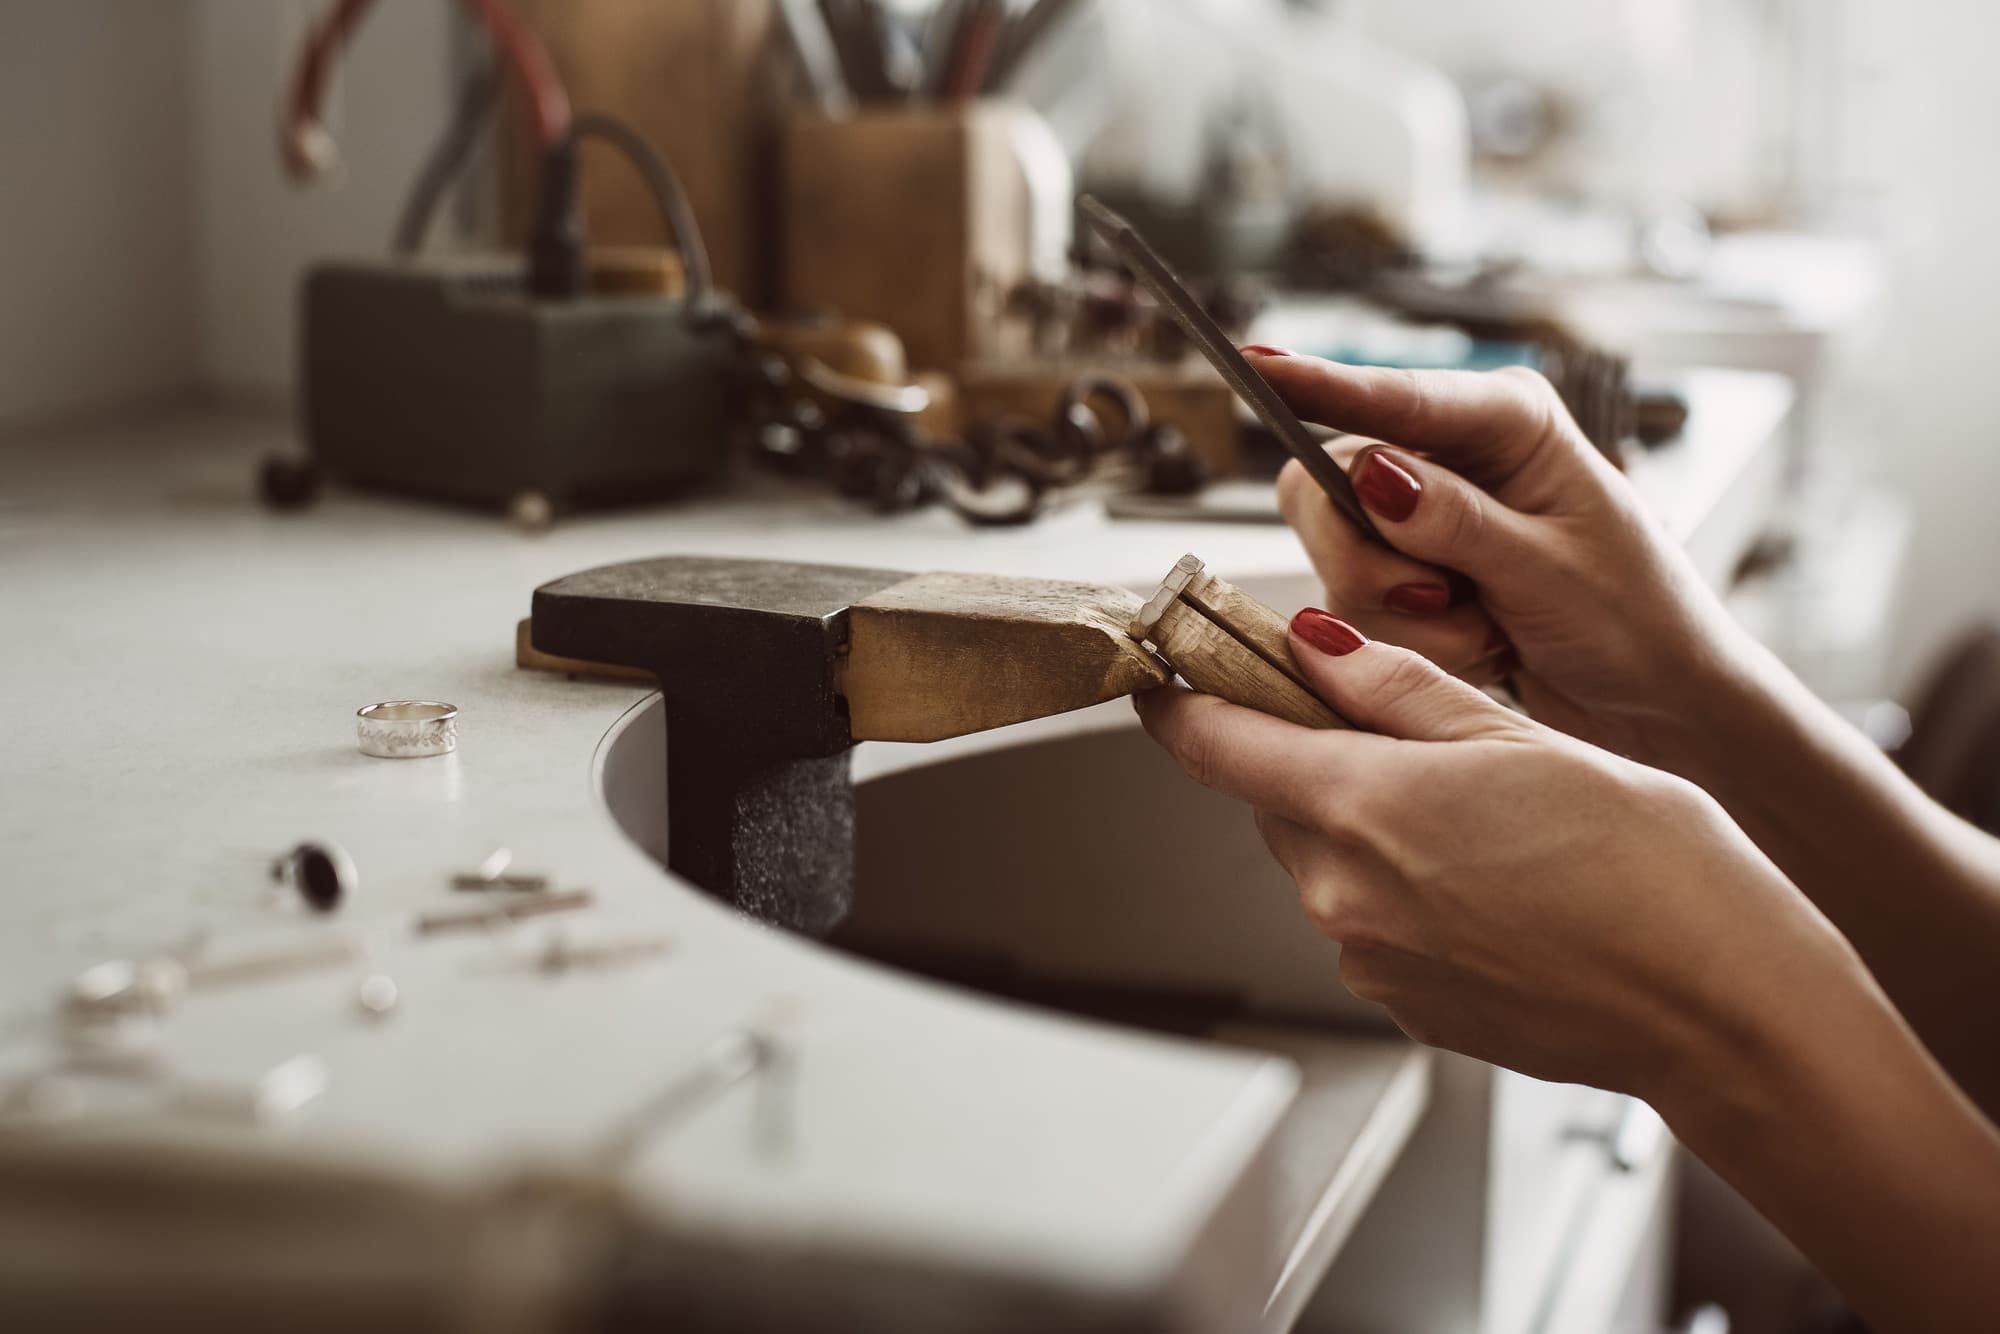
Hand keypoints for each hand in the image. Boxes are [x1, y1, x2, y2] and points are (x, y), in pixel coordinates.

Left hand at [1135, 610, 1867, 1098]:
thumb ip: (1400, 690)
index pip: (1215, 744)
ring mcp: (1369, 961)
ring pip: (1327, 863)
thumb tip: (1312, 644)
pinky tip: (1495, 884)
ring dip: (1370, 828)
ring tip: (1486, 821)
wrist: (1717, 1008)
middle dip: (1317, 759)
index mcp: (1361, 808)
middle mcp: (1343, 895)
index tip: (1167, 673)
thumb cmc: (1651, 869)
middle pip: (1277, 802)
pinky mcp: (1405, 1007)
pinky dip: (1407, 892)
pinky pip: (1372, 925)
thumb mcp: (1522, 737)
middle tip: (1409, 734)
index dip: (1182, 701)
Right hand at [1249, 350, 1752, 761]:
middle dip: (1373, 560)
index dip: (1318, 383)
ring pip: (1336, 557)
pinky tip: (1477, 645)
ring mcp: (1421, 517)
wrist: (1658, 703)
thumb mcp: (1552, 568)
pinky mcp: (1406, 574)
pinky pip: (1353, 608)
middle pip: (1330, 484)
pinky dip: (1410, 644)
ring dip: (1404, 617)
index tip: (1258, 364)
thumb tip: (1374, 473)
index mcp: (1505, 421)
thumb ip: (1458, 522)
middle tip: (1445, 600)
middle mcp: (1451, 456)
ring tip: (1487, 630)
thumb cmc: (1637, 620)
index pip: (1390, 399)